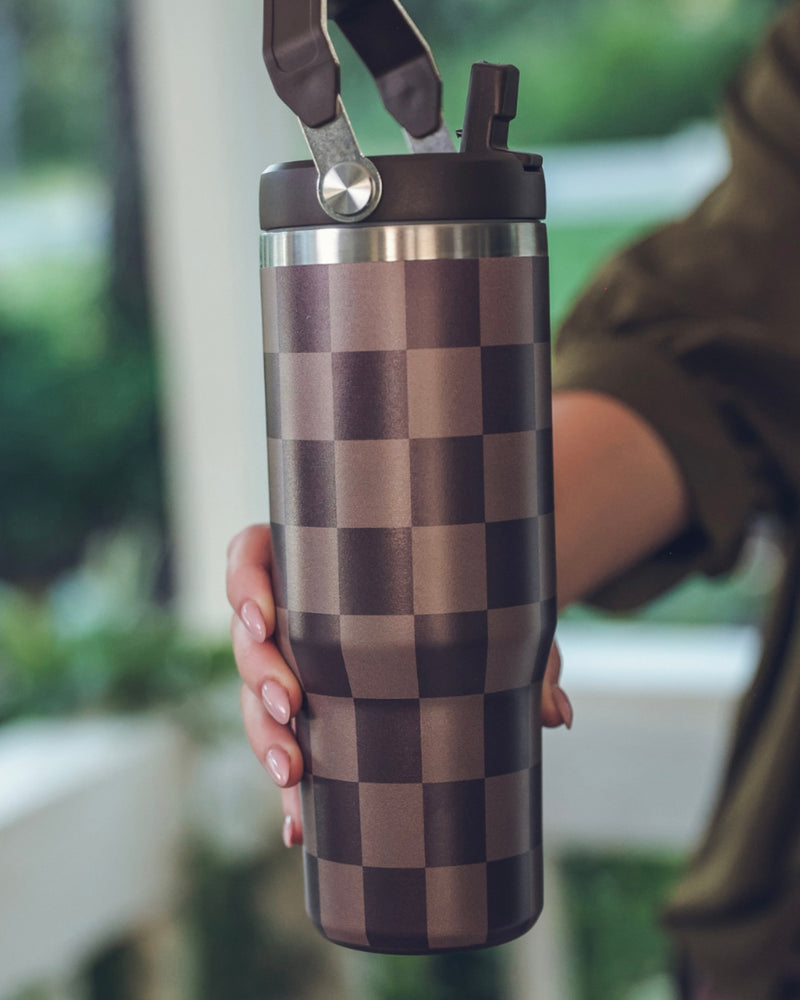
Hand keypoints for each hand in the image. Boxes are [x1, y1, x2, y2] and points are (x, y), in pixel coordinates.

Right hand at [228, 524, 572, 848]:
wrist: (466, 618)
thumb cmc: (467, 595)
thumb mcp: (495, 614)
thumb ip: (522, 652)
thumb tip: (555, 715)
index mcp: (316, 561)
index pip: (252, 556)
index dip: (244, 585)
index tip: (262, 618)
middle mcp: (294, 611)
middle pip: (248, 638)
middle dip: (258, 676)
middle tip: (288, 706)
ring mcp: (295, 663)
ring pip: (254, 697)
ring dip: (264, 737)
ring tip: (293, 777)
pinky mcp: (307, 712)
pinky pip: (284, 745)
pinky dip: (290, 789)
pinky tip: (300, 825)